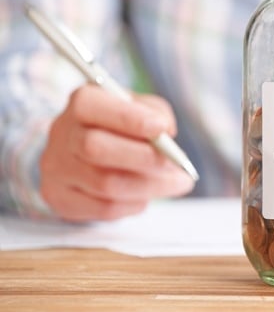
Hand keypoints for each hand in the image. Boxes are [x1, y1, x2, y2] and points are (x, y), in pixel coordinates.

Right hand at [40, 84, 194, 221]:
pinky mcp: (61, 198)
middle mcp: (62, 134)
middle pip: (95, 149)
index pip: (92, 107)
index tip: (162, 129)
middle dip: (143, 158)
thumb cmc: (124, 125)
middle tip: (177, 164)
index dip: (129, 119)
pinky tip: (148, 195)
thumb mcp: (142, 107)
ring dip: (150, 186)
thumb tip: (166, 132)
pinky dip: (134, 203)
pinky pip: (104, 208)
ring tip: (179, 183)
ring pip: (105, 184)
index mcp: (81, 102)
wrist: (89, 152)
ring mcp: (56, 169)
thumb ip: (156, 113)